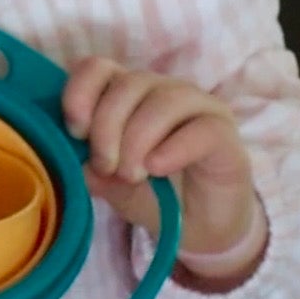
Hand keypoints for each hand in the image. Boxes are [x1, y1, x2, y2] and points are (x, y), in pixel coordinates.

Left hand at [60, 57, 257, 259]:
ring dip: (137, 140)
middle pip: (128, 84)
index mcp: (129, 95)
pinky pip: (200, 128)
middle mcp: (163, 91)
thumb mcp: (113, 187)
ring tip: (131, 175)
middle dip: (107, 127)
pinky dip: (172, 149)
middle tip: (106, 167)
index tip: (75, 132)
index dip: (81, 92)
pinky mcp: (224, 132)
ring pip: (163, 101)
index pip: (98, 68)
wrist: (202, 230)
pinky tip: (157, 168)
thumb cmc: (155, 198)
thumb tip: (76, 162)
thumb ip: (93, 171)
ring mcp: (198, 107)